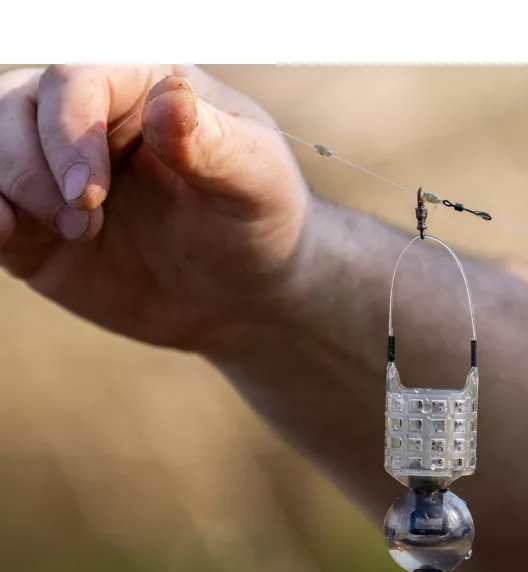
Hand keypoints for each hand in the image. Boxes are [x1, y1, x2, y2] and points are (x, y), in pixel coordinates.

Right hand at [0, 65, 307, 348]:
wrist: (247, 296)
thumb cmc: (261, 223)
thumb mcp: (258, 184)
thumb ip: (215, 145)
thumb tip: (168, 102)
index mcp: (147, 89)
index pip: (78, 77)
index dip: (69, 129)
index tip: (90, 194)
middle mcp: (94, 122)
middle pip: (18, 105)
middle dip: (34, 164)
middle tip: (85, 221)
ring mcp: (61, 173)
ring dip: (10, 187)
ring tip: (75, 235)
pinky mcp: (40, 227)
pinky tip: (5, 234)